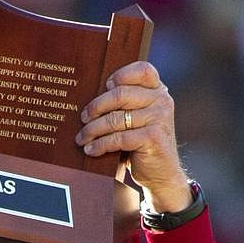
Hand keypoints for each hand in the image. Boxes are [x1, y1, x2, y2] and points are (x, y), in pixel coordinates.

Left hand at [75, 61, 191, 213]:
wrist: (161, 173)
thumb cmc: (141, 143)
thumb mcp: (137, 119)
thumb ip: (125, 104)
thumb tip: (88, 102)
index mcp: (158, 90)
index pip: (142, 70)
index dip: (121, 74)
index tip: (105, 86)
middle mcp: (162, 100)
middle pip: (120, 94)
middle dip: (96, 107)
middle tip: (83, 118)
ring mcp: (159, 118)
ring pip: (115, 118)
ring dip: (93, 130)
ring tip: (82, 138)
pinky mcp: (153, 137)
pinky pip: (118, 138)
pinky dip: (101, 145)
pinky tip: (91, 150)